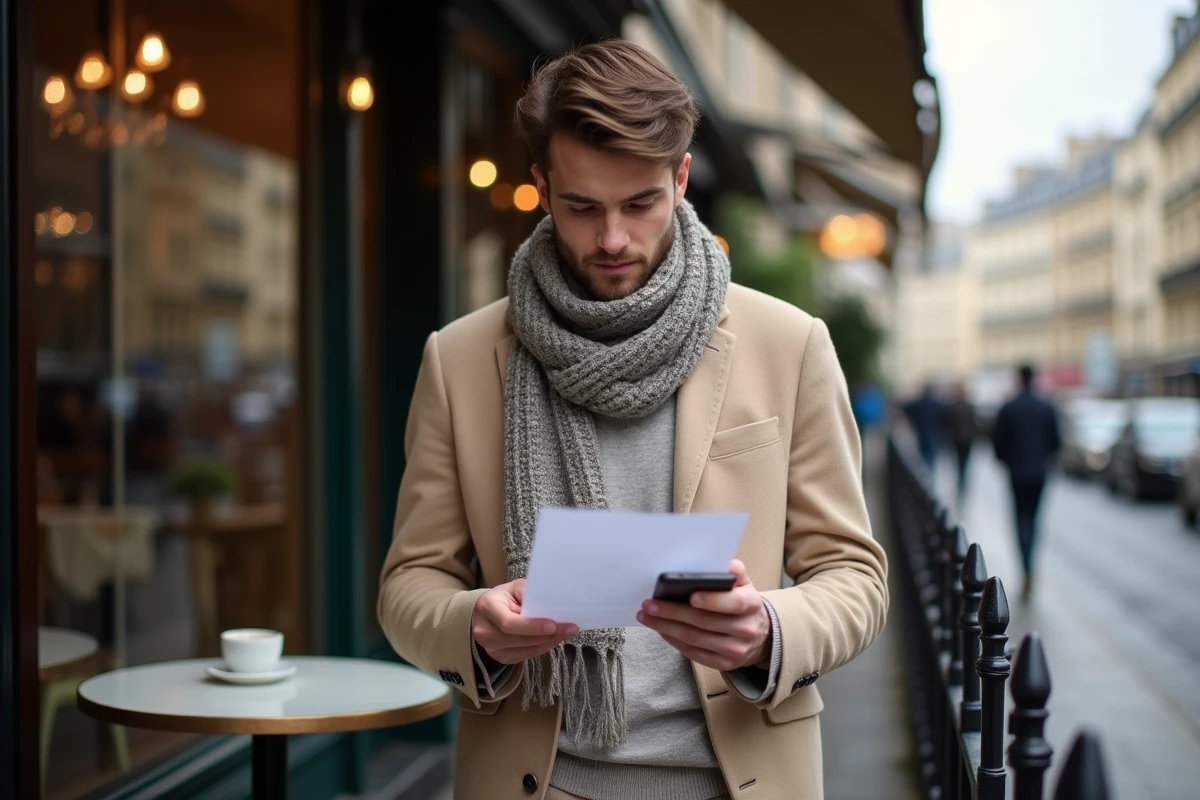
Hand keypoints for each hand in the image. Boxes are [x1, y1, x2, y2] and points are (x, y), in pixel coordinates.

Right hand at [472, 579, 578, 664]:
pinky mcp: (500, 657)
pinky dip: (541, 648)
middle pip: (519, 639)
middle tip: (570, 629)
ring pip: (524, 649)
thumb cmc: (505, 597)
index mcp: (487, 607)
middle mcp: (484, 630)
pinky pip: (525, 656)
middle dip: (547, 635)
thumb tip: (553, 604)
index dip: (532, 626)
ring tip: (565, 633)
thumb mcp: (516, 587)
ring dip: (548, 642)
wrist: (488, 612)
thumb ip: (530, 594)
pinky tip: (552, 639)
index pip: (509, 622)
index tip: (553, 624)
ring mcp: (491, 647)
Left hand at [637, 559, 770, 671]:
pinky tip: (660, 629)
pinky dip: (673, 640)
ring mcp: (734, 650)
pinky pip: (693, 653)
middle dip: (673, 612)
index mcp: (752, 605)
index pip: (733, 603)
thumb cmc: (742, 604)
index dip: (712, 600)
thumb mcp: (744, 585)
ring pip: (694, 639)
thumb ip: (735, 573)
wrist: (759, 637)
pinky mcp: (723, 664)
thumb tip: (726, 565)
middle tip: (650, 604)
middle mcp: (745, 630)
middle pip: (705, 622)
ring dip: (666, 627)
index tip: (690, 595)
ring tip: (647, 616)